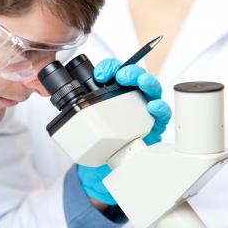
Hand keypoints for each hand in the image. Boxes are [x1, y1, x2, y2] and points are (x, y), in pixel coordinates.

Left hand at [77, 58, 171, 205]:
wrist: (107, 160)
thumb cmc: (101, 134)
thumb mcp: (88, 118)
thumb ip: (80, 108)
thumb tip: (64, 104)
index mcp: (116, 90)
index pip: (115, 70)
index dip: (109, 67)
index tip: (100, 74)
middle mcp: (132, 95)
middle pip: (136, 76)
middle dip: (130, 71)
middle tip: (121, 75)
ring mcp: (145, 108)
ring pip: (152, 89)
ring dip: (147, 82)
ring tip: (141, 82)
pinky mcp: (155, 123)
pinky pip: (163, 113)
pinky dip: (160, 107)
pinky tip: (152, 106)